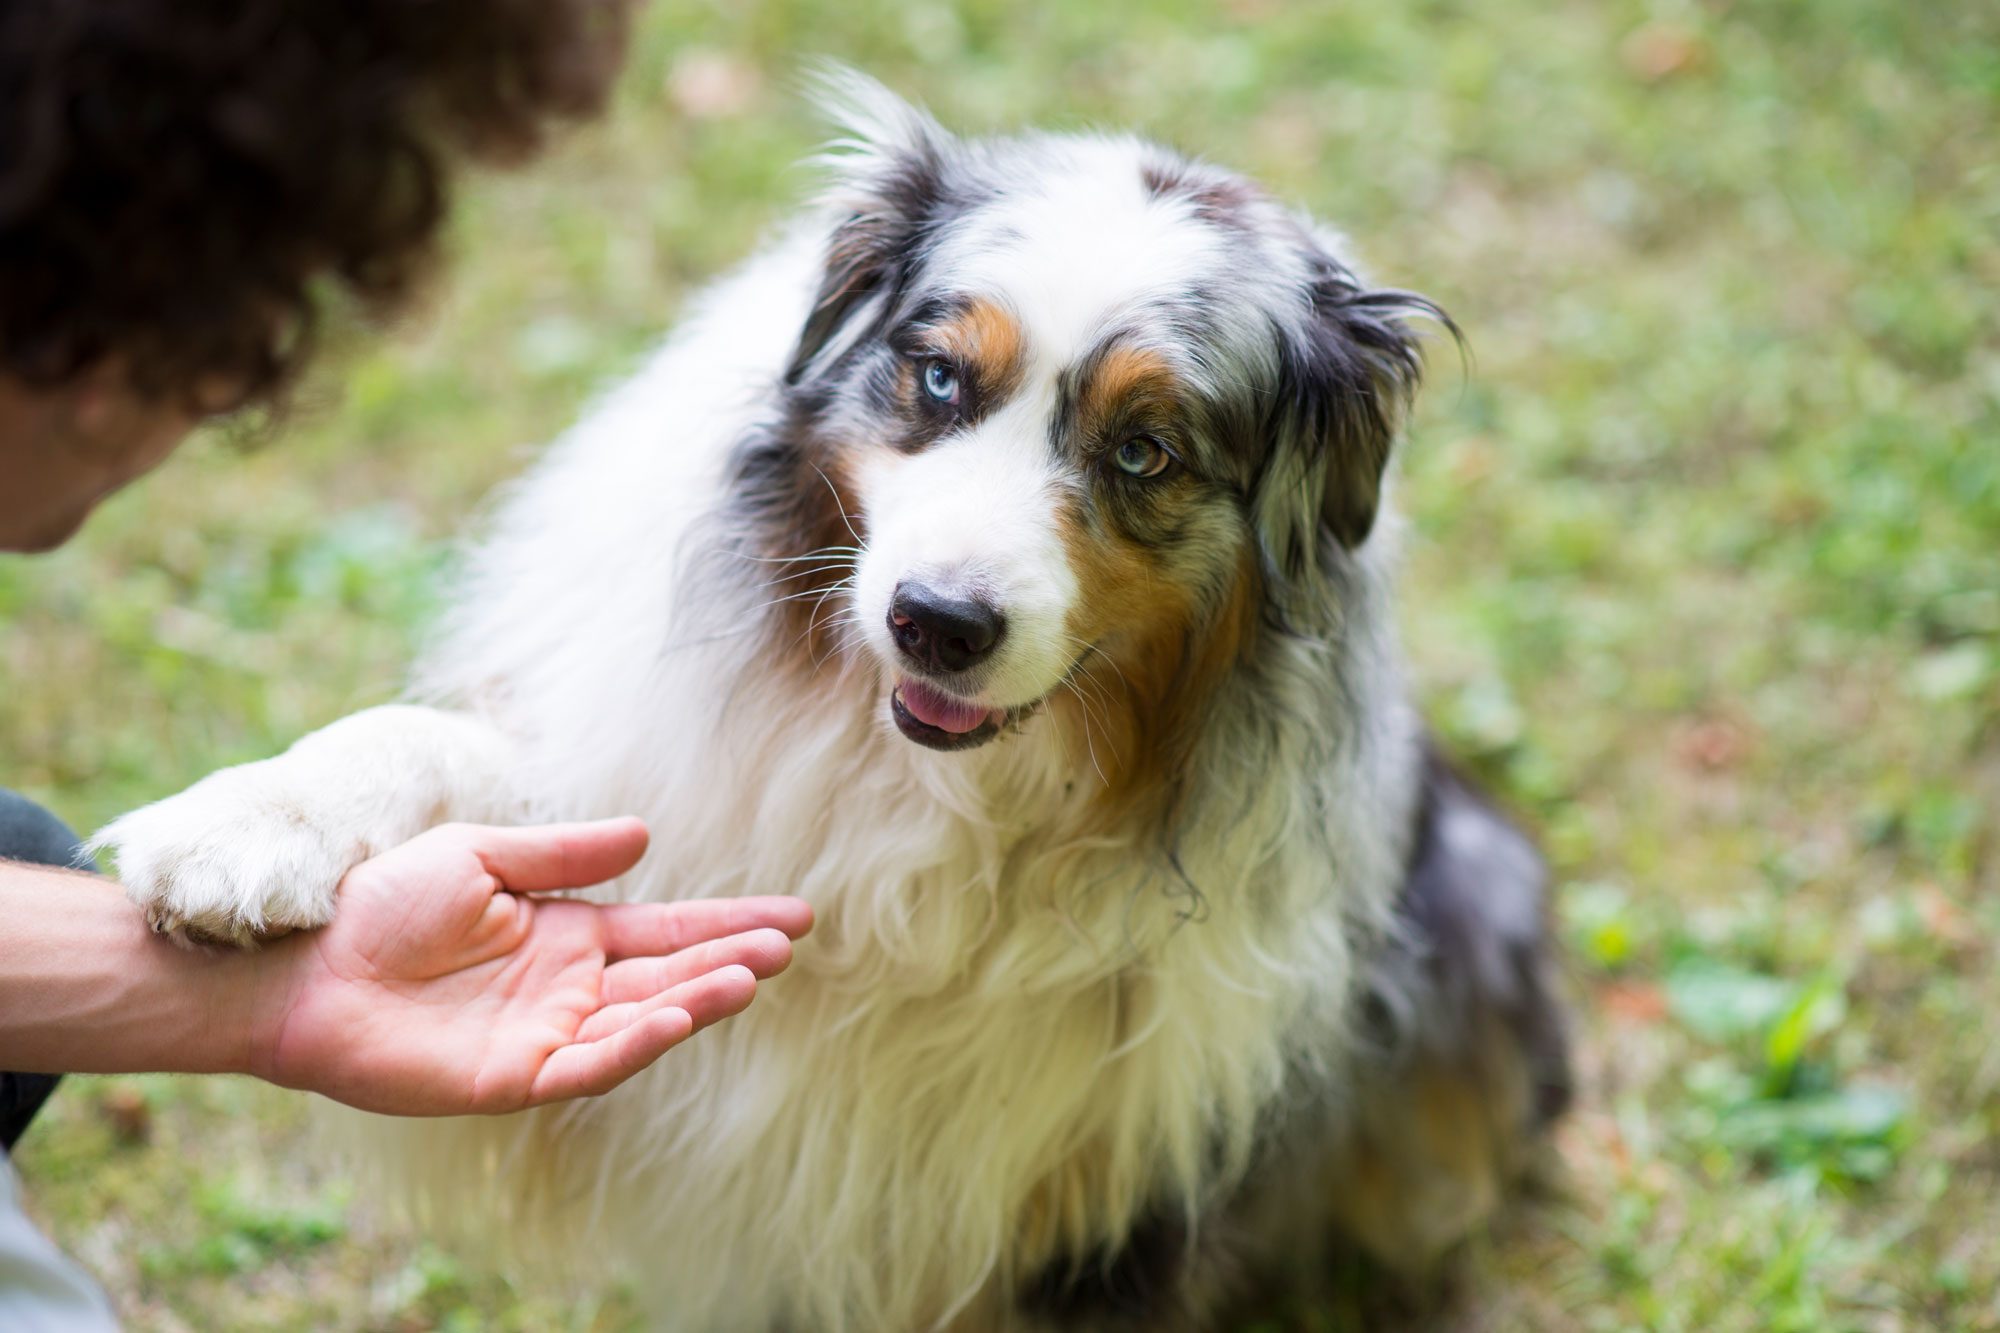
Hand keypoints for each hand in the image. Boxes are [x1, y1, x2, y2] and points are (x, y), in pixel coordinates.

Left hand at [245, 819, 809, 1114]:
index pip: (667, 932)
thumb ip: (561, 855)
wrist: (305, 962)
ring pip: (642, 1023)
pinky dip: (635, 1044)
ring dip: (696, 1002)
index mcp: (569, 935)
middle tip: (784, 946)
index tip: (794, 916)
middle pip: (668, 977)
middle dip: (728, 961)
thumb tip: (645, 837)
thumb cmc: (382, 904)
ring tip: (748, 975)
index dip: (728, 924)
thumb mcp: (480, 857)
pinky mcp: (512, 1078)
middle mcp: (569, 989)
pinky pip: (588, 1065)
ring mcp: (546, 1036)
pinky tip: (674, 1017)